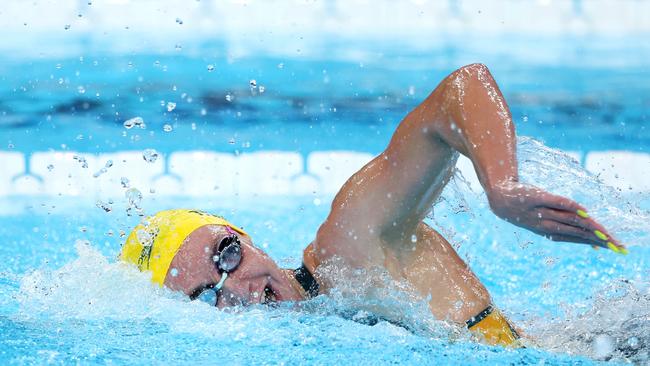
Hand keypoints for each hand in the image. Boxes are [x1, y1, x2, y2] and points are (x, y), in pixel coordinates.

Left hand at [487, 182, 627, 253]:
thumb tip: (589, 232)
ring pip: (568, 220)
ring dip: (588, 226)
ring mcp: (540, 211)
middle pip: (575, 232)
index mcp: (548, 231)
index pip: (576, 238)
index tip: (614, 248)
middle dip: (597, 239)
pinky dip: (569, 206)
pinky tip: (583, 211)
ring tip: (605, 233)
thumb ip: (565, 224)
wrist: (499, 197)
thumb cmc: (526, 208)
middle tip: (617, 246)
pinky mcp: (535, 197)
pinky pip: (554, 202)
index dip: (595, 243)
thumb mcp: (544, 218)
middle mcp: (545, 224)